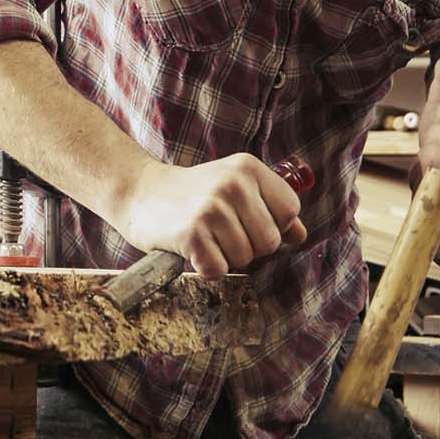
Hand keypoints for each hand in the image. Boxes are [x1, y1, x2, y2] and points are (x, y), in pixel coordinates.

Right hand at [119, 154, 307, 278]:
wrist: (139, 193)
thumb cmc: (192, 194)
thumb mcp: (234, 189)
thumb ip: (270, 209)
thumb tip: (300, 235)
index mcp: (248, 168)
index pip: (290, 211)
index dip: (273, 224)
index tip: (246, 221)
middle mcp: (232, 184)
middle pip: (270, 241)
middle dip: (249, 247)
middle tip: (220, 232)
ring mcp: (211, 208)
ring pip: (245, 259)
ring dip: (225, 258)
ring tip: (205, 237)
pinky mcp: (191, 233)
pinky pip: (218, 270)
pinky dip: (205, 268)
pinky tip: (192, 249)